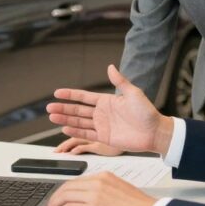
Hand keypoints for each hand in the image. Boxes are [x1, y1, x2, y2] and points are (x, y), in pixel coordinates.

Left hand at [44, 172, 155, 205]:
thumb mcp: (121, 190)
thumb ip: (106, 190)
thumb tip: (93, 200)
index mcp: (105, 176)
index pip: (77, 180)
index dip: (65, 189)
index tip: (60, 196)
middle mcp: (97, 182)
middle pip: (68, 186)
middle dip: (56, 196)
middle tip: (50, 205)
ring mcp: (94, 195)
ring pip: (65, 196)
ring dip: (54, 205)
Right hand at [47, 64, 171, 153]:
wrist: (155, 131)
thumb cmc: (147, 112)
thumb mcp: (133, 93)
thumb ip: (119, 81)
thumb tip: (110, 67)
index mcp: (107, 101)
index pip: (84, 97)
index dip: (71, 95)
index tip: (58, 92)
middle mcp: (102, 113)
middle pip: (78, 110)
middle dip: (63, 108)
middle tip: (49, 107)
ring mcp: (102, 126)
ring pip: (79, 122)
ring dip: (66, 120)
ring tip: (52, 117)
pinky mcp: (105, 138)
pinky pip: (87, 134)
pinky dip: (76, 131)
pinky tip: (65, 128)